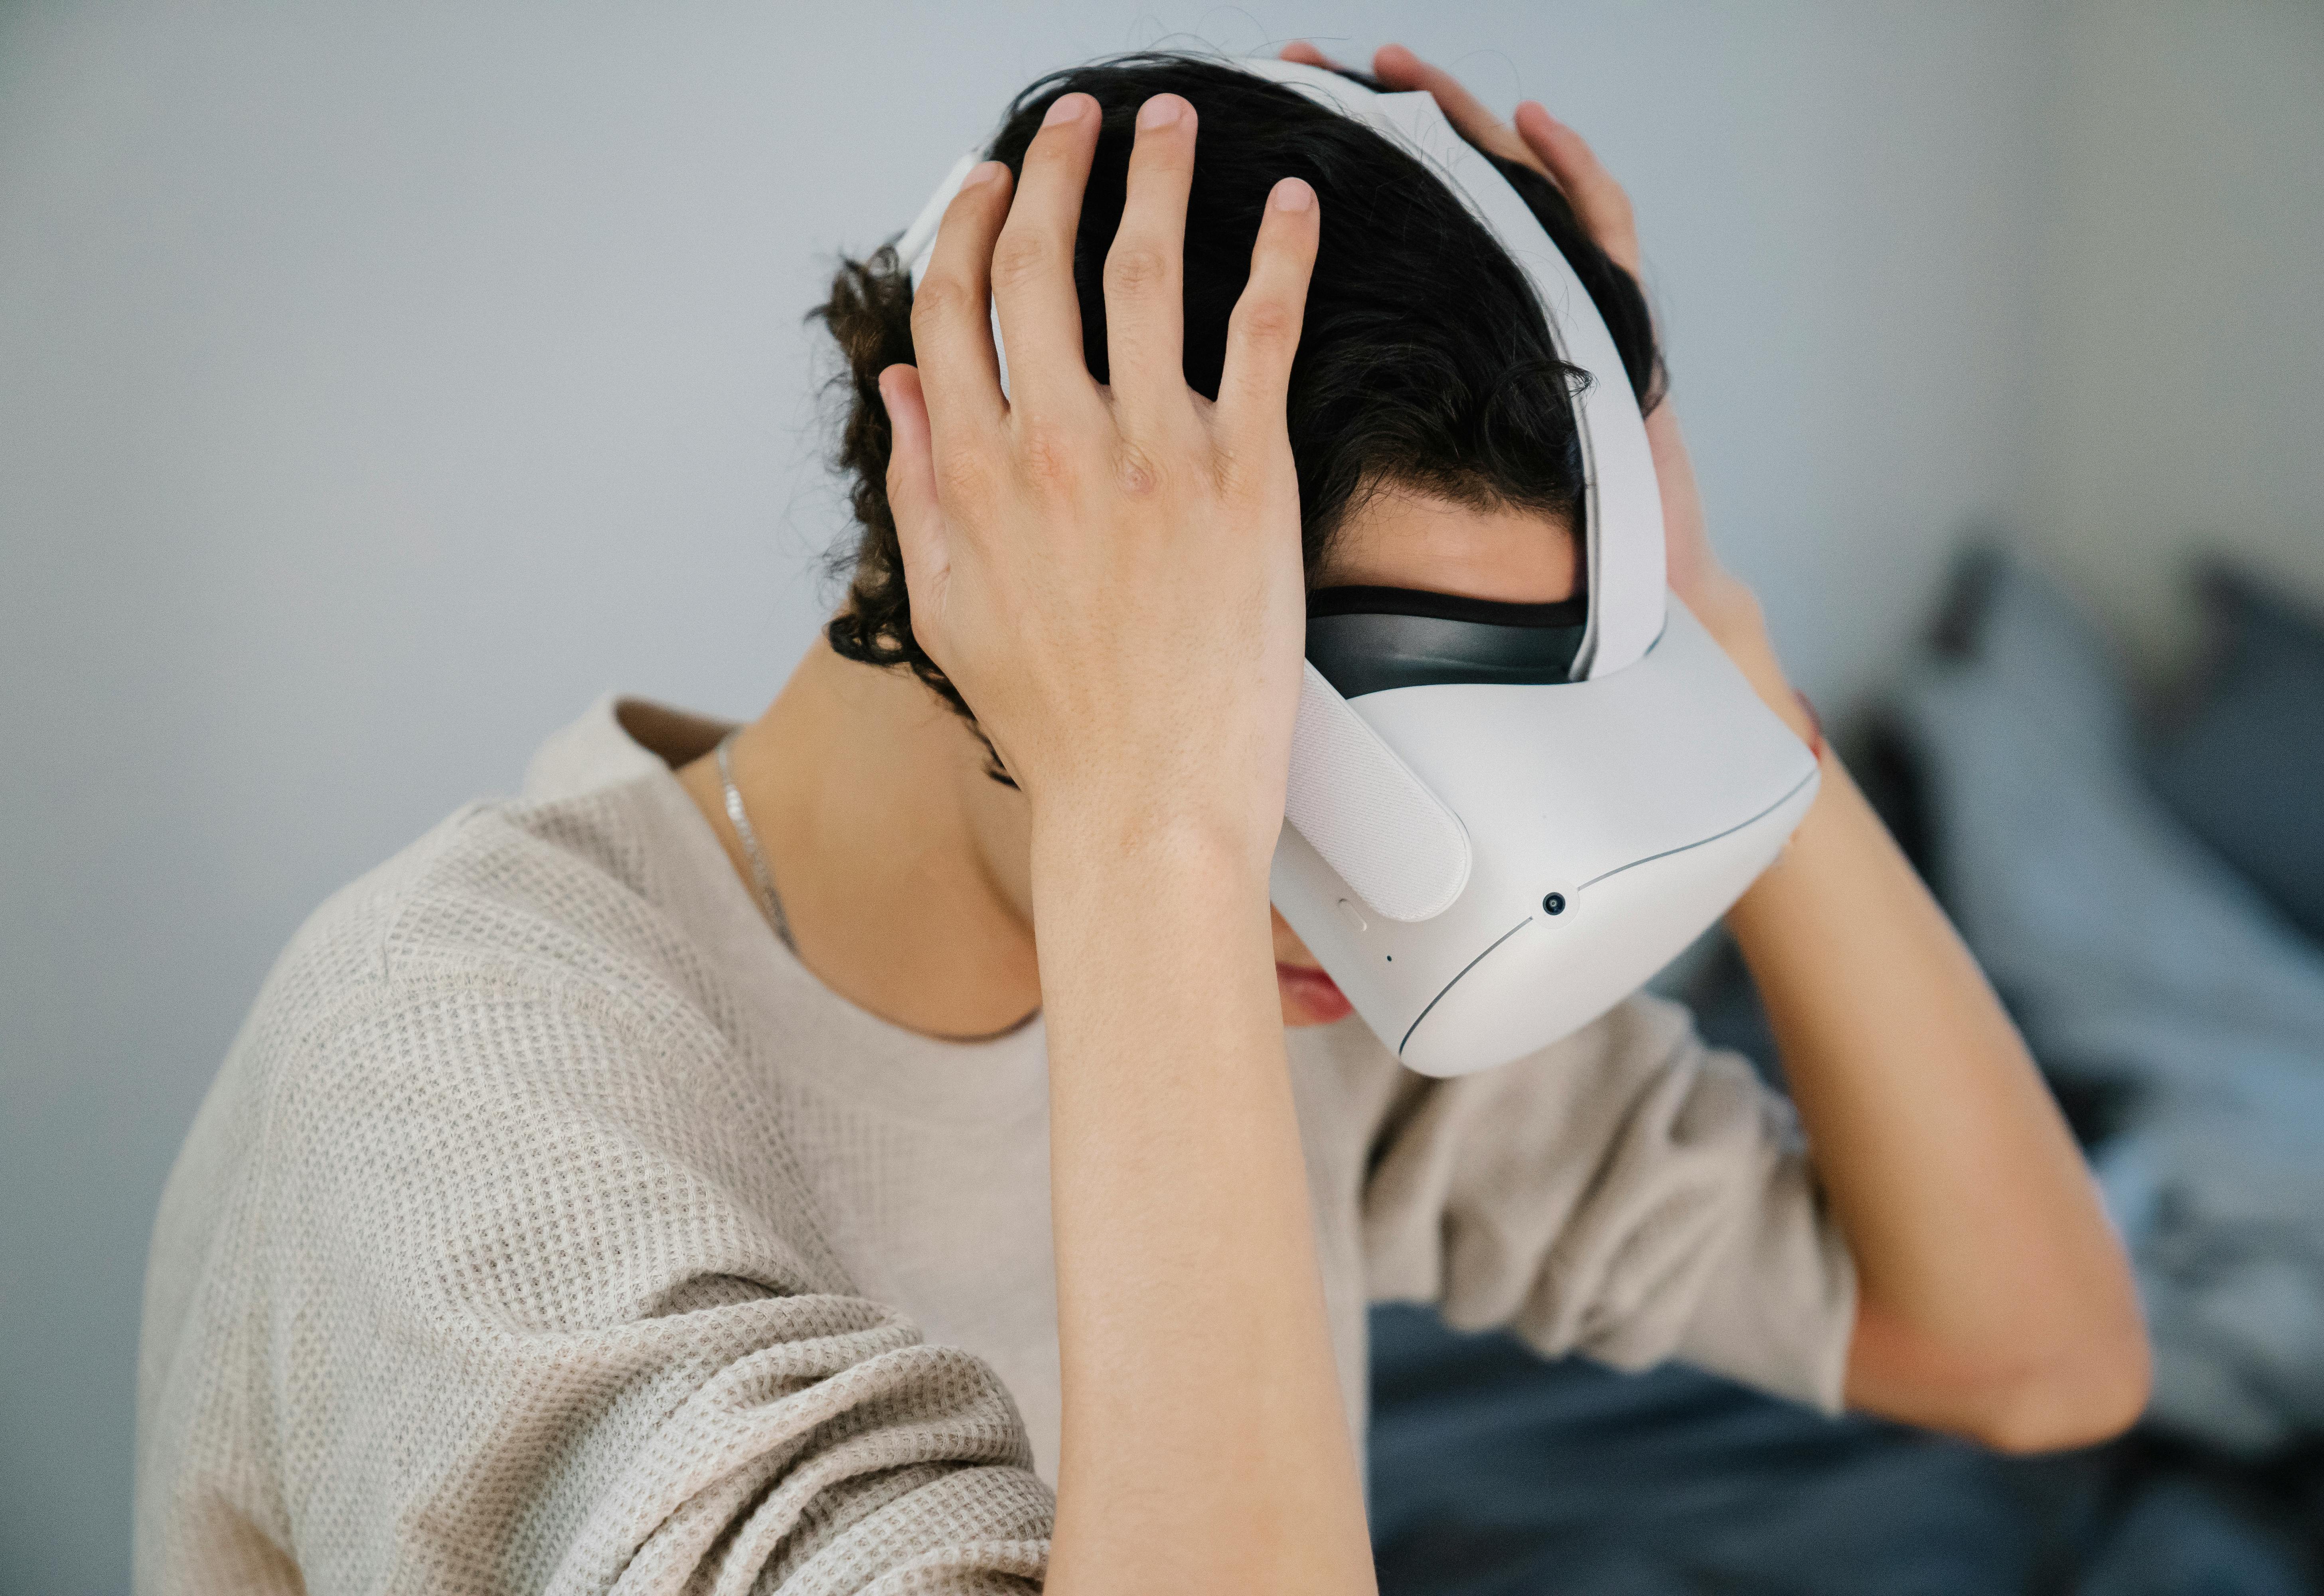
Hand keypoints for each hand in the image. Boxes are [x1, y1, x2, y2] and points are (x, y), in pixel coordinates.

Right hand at [879, 92, 1321, 863]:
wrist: (1146, 803)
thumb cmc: (1055, 723)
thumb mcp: (945, 608)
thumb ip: (918, 485)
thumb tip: (903, 383)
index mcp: (975, 474)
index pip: (956, 306)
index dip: (971, 225)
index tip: (992, 181)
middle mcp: (1055, 447)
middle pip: (1045, 264)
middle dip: (1059, 169)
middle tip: (1081, 119)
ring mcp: (1152, 455)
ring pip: (1147, 271)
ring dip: (1158, 176)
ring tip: (1170, 120)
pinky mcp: (1245, 477)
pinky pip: (1263, 332)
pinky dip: (1280, 255)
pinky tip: (1294, 202)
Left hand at [1282, 42, 1776, 671]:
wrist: (1573, 608)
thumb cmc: (1464, 570)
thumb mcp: (1350, 506)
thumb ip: (1274, 460)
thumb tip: (1171, 435)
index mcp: (1411, 350)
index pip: (1346, 246)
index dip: (1293, 191)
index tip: (1239, 133)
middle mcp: (1475, 319)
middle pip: (1415, 195)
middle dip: (1358, 126)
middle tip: (1299, 66)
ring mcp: (1545, 311)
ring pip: (1499, 190)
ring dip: (1453, 122)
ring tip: (1395, 65)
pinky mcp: (1614, 322)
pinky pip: (1600, 229)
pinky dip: (1572, 171)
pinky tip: (1534, 122)